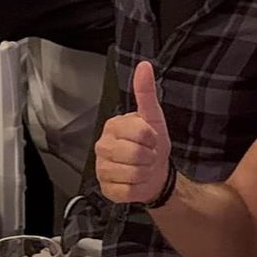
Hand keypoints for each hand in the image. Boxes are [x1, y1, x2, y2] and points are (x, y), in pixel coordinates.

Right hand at [95, 61, 171, 204]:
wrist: (155, 174)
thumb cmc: (152, 145)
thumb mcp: (153, 117)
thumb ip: (146, 92)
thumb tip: (144, 66)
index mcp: (113, 126)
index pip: (140, 132)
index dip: (152, 139)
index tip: (151, 140)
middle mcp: (102, 146)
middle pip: (135, 154)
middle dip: (149, 157)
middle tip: (147, 156)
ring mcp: (101, 168)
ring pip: (131, 173)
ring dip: (144, 173)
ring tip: (142, 168)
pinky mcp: (105, 189)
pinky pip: (126, 191)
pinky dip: (137, 188)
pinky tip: (134, 181)